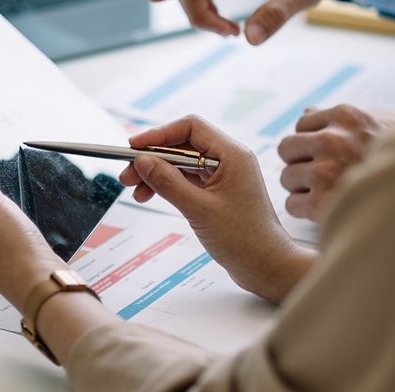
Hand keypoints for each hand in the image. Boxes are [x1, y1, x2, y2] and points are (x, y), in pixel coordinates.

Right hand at [120, 116, 314, 303]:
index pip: (190, 128)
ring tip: (135, 190)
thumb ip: (168, 183)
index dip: (158, 134)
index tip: (134, 147)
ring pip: (180, 162)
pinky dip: (166, 184)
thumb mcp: (199, 210)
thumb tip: (142, 162)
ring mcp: (223, 175)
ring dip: (156, 172)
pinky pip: (186, 178)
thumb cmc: (244, 240)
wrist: (267, 267)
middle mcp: (228, 159)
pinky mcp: (217, 191)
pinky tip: (150, 195)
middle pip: (182, 145)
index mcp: (232, 155)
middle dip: (152, 157)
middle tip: (128, 174)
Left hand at [278, 104, 393, 220]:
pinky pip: (292, 204)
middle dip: (301, 162)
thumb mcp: (377, 125)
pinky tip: (325, 208)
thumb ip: (341, 120)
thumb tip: (306, 111)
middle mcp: (333, 140)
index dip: (312, 142)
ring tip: (328, 192)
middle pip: (286, 149)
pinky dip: (304, 210)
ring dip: (302, 187)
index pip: (302, 125)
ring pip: (287, 178)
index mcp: (346, 116)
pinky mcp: (323, 203)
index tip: (326, 154)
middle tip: (321, 174)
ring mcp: (327, 171)